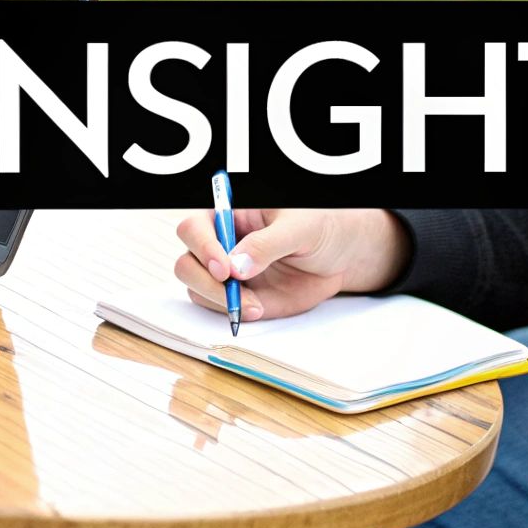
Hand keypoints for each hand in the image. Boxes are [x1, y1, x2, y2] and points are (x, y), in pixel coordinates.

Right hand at [171, 208, 410, 320]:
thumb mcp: (300, 226)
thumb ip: (267, 244)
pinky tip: (258, 308)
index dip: (203, 248)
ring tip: (256, 304)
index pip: (195, 229)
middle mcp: (220, 243)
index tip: (225, 268)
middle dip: (205, 282)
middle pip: (187, 263)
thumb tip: (237, 267)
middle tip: (234, 291)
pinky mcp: (238, 296)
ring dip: (220, 301)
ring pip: (197, 289)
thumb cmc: (320, 225)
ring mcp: (226, 272)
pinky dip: (233, 313)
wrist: (341, 252)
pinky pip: (219, 308)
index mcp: (229, 214)